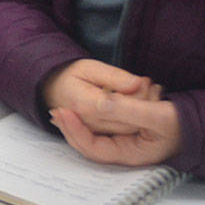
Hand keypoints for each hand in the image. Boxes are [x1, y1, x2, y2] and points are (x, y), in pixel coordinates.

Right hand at [42, 58, 162, 134]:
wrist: (51, 90)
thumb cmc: (70, 76)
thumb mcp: (89, 67)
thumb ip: (115, 76)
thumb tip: (138, 83)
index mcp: (86, 105)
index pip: (123, 109)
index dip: (140, 97)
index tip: (146, 82)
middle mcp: (89, 124)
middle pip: (128, 123)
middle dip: (144, 104)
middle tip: (153, 85)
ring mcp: (93, 133)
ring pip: (128, 130)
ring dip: (141, 112)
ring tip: (149, 91)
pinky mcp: (97, 137)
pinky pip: (123, 133)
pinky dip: (134, 120)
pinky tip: (138, 107)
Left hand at [51, 97, 182, 166]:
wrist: (196, 123)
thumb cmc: (181, 123)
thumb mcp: (157, 114)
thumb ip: (129, 109)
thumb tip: (100, 104)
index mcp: (131, 154)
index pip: (94, 149)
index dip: (76, 132)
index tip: (64, 112)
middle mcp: (124, 152)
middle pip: (88, 146)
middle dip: (71, 129)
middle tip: (56, 110)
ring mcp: (123, 143)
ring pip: (92, 138)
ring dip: (76, 125)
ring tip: (60, 110)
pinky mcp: (123, 133)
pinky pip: (99, 130)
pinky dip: (87, 120)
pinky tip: (77, 109)